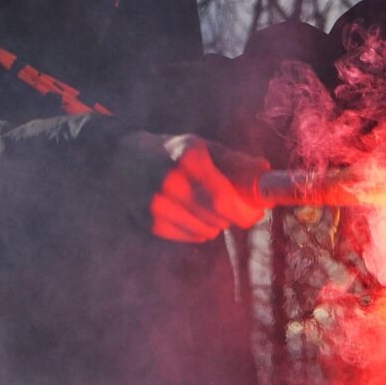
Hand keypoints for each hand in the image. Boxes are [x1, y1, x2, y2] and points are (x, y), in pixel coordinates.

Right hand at [135, 133, 268, 242]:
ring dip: (216, 222)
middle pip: (219, 218)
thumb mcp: (202, 147)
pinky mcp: (150, 223)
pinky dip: (198, 229)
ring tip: (204, 205)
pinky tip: (188, 212)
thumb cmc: (171, 152)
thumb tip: (265, 171)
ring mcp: (157, 206)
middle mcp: (171, 183)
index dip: (246, 212)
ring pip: (208, 231)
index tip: (256, 211)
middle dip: (233, 215)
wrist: (121, 159)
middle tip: (235, 206)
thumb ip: (235, 161)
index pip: (225, 200)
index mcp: (189, 159)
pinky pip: (191, 237)